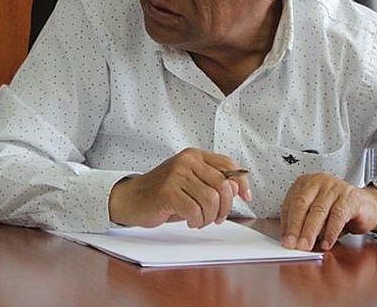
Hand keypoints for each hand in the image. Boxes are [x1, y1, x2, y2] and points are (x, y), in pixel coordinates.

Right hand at [109, 148, 251, 228]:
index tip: (245, 197)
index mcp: (195, 156)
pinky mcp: (167, 191)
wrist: (131, 198)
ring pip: (210, 200)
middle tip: (217, 218)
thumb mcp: (191, 182)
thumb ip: (212, 182)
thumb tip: (239, 189)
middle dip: (225, 207)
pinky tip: (190, 220)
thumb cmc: (164, 193)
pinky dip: (196, 220)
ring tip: (200, 220)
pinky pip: (194, 210)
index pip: (229, 165)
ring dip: (209, 217)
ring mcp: (176, 175)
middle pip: (223, 185)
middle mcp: (187, 161)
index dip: (242, 183)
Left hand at [279, 172, 376, 250]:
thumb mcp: (316, 214)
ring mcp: (335, 187)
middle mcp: (319, 181)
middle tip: (292, 244)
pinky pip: (337, 216)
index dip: (286, 223)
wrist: (368, 205)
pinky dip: (330, 232)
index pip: (290, 203)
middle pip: (301, 204)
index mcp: (306, 183)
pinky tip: (326, 243)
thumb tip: (289, 239)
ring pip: (318, 210)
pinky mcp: (350, 197)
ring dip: (310, 231)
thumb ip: (302, 222)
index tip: (284, 240)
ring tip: (306, 246)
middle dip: (295, 227)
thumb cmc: (338, 210)